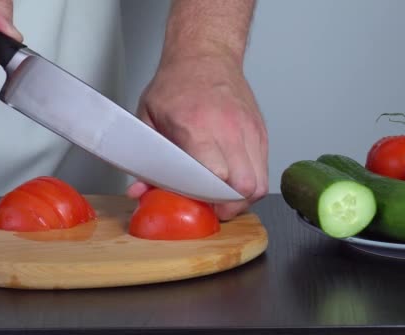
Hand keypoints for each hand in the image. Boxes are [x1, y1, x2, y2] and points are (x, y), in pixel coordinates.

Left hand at [126, 53, 268, 220]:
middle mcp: (230, 129)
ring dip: (243, 198)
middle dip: (229, 207)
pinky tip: (234, 179)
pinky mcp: (261, 132)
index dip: (209, 201)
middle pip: (245, 186)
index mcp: (197, 126)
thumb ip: (145, 159)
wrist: (206, 54)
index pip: (218, 177)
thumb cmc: (177, 83)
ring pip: (260, 183)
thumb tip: (140, 192)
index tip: (199, 207)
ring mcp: (249, 130)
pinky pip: (264, 170)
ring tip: (224, 198)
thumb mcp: (148, 117)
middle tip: (213, 209)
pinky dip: (251, 182)